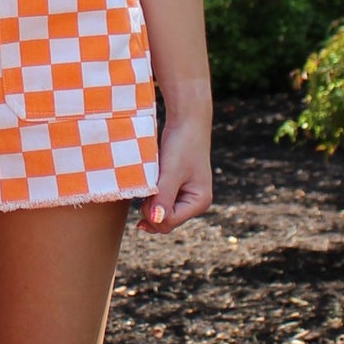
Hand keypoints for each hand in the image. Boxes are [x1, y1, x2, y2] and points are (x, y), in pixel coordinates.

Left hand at [140, 113, 212, 232]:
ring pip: (161, 213)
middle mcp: (195, 203)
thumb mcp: (171, 172)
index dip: (152, 214)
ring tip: (148, 183)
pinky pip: (160, 202)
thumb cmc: (182, 144)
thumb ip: (163, 198)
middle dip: (151, 211)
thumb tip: (156, 221)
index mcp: (199, 202)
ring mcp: (186, 196)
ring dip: (150, 203)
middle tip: (144, 189)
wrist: (187, 121)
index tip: (144, 195)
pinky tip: (148, 185)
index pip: (169, 222)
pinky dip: (151, 197)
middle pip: (165, 222)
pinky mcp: (177, 189)